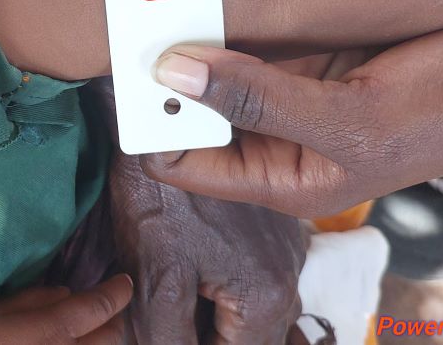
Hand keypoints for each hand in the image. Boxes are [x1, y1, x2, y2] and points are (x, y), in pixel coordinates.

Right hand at [0, 275, 132, 344]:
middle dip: (114, 318)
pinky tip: (76, 344)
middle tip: (105, 308)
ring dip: (104, 340)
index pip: (101, 307)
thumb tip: (66, 294)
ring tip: (93, 331)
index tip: (123, 282)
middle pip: (113, 335)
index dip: (117, 291)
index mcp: (54, 330)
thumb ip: (34, 299)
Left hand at [109, 153, 304, 344]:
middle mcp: (286, 276)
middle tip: (170, 324)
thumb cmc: (159, 194)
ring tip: (177, 305)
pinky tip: (189, 276)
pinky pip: (252, 276)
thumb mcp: (156, 275)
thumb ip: (165, 333)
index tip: (169, 337)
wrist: (161, 119)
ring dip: (216, 318)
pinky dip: (222, 289)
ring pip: (251, 311)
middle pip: (251, 338)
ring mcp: (282, 250)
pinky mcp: (268, 229)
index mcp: (266, 296)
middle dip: (209, 336)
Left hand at [141, 12, 442, 217]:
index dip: (142, 108)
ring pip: (230, 28)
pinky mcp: (320, 37)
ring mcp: (296, 79)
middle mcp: (277, 127)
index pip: (180, 153)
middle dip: (177, 19)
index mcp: (280, 171)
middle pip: (194, 84)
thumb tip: (172, 69)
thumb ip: (257, 97)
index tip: (113, 45)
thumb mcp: (352, 117)